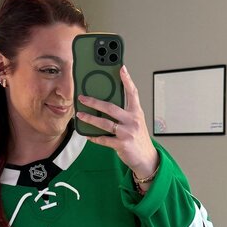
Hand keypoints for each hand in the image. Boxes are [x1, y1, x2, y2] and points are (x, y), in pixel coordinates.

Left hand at [76, 65, 158, 179]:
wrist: (146, 158)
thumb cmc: (138, 138)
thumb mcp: (136, 122)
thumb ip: (125, 113)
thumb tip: (106, 105)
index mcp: (136, 112)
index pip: (132, 93)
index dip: (127, 80)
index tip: (121, 68)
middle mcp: (133, 120)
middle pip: (111, 107)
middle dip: (94, 102)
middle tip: (82, 98)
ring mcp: (127, 132)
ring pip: (104, 123)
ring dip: (90, 118)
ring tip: (80, 115)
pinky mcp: (122, 144)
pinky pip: (104, 139)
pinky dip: (94, 137)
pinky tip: (87, 135)